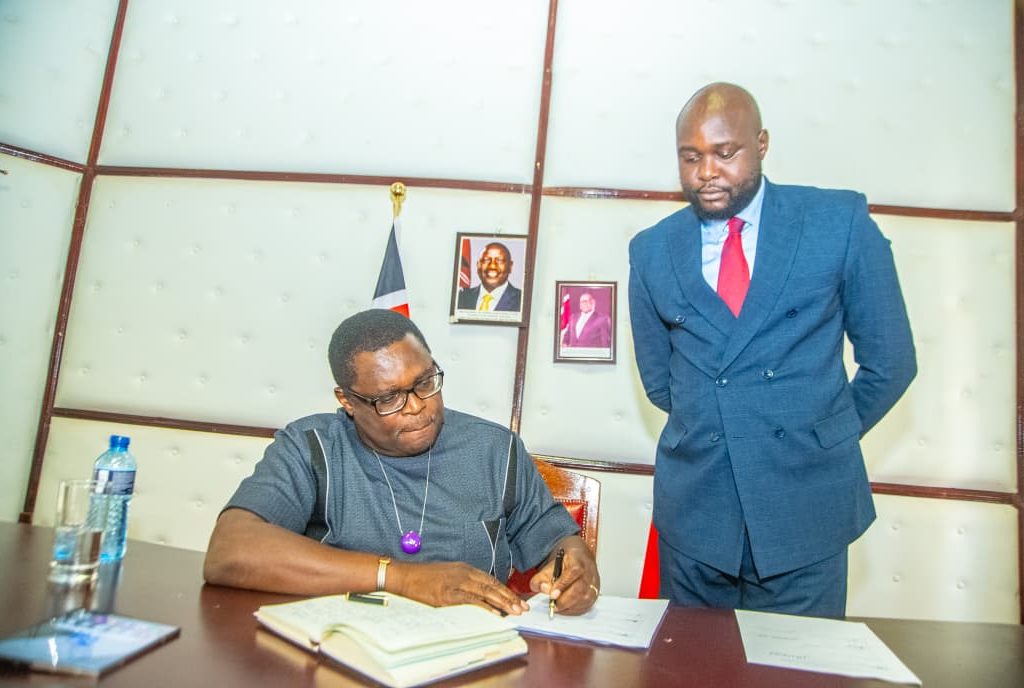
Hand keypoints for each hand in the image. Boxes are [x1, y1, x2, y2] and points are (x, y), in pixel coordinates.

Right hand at [389, 560, 528, 615]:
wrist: (405, 576)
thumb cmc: (424, 578)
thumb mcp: (448, 575)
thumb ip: (464, 582)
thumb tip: (480, 596)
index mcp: (464, 568)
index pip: (491, 580)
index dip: (506, 590)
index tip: (518, 600)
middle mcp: (463, 573)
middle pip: (492, 586)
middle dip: (509, 597)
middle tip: (522, 608)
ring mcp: (455, 583)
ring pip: (484, 592)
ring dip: (501, 602)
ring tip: (514, 611)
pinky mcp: (447, 594)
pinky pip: (470, 601)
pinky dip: (483, 606)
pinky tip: (493, 613)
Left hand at [530, 536, 599, 614]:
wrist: (581, 558)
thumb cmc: (567, 561)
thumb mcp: (551, 564)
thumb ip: (542, 577)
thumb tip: (543, 588)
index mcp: (578, 561)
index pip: (572, 573)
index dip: (562, 585)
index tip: (552, 595)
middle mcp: (589, 573)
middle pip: (579, 589)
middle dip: (564, 601)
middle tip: (552, 605)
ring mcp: (594, 585)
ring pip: (583, 599)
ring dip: (568, 606)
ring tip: (557, 606)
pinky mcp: (595, 595)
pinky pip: (585, 606)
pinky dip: (573, 610)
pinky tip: (565, 608)